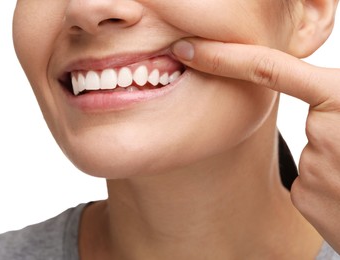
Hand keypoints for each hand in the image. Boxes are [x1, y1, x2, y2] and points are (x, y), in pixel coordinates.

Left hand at [172, 38, 339, 252]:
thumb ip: (334, 96)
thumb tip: (317, 96)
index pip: (266, 68)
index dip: (223, 56)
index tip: (188, 48)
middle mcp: (324, 130)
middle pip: (308, 120)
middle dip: (331, 130)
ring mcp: (314, 167)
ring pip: (311, 152)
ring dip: (334, 160)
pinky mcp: (306, 196)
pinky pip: (308, 178)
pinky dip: (327, 182)